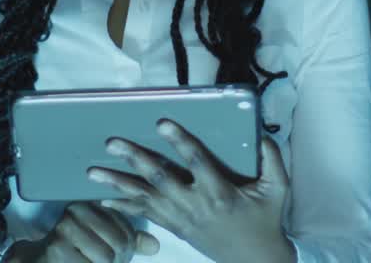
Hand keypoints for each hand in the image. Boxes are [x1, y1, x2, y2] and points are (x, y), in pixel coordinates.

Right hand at [8, 201, 160, 262]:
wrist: (40, 261)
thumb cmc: (75, 252)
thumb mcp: (104, 242)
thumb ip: (130, 242)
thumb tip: (155, 246)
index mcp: (92, 205)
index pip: (127, 230)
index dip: (127, 250)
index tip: (115, 255)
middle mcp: (78, 210)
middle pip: (119, 244)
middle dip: (116, 261)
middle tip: (101, 262)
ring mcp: (66, 227)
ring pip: (106, 258)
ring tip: (89, 262)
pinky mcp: (57, 247)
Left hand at [87, 120, 293, 262]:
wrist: (254, 260)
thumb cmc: (265, 220)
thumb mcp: (277, 190)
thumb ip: (272, 160)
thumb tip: (263, 134)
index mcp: (220, 192)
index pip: (196, 161)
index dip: (179, 141)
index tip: (161, 123)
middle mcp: (196, 205)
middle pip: (160, 179)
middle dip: (134, 159)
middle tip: (112, 143)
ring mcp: (182, 219)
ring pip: (145, 198)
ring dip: (118, 184)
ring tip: (93, 172)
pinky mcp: (175, 228)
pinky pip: (145, 215)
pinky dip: (123, 206)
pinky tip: (103, 198)